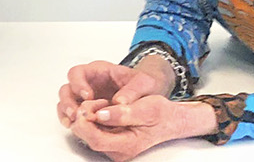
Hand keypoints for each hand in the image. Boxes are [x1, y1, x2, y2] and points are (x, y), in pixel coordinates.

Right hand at [54, 58, 174, 126]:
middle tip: (77, 113)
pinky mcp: (86, 112)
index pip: (78, 73)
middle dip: (69, 101)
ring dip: (67, 112)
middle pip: (66, 89)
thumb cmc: (143, 85)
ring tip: (75, 122)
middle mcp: (86, 84)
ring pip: (65, 103)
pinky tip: (75, 127)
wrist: (147, 95)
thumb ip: (133, 90)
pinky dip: (70, 121)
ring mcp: (83, 98)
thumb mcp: (144, 83)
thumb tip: (120, 102)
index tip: (88, 96)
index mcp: (97, 71)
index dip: (78, 83)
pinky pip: (71, 115)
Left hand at [69, 95, 217, 160]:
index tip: (86, 107)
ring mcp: (113, 148)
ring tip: (101, 103)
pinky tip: (100, 107)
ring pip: (87, 134)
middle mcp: (117, 151)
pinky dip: (91, 118)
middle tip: (94, 101)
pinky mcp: (110, 141)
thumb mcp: (146, 108)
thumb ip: (123, 113)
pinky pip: (92, 131)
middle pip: (88, 138)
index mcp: (127, 146)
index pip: (96, 140)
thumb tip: (100, 114)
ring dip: (87, 116)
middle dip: (84, 118)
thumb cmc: (161, 114)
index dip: (86, 123)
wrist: (169, 120)